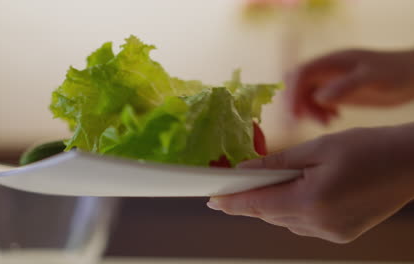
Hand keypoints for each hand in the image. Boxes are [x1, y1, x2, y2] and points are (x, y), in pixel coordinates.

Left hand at [207, 123, 413, 242]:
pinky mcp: (341, 234)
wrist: (411, 163)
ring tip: (267, 184)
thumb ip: (277, 163)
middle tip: (234, 186)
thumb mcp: (316, 148)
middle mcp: (319, 224)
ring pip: (285, 221)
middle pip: (269, 214)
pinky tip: (294, 192)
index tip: (211, 199)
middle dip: (250, 200)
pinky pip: (303, 224)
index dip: (231, 201)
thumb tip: (246, 171)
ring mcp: (332, 233)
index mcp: (311, 201)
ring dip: (271, 204)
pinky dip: (291, 210)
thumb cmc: (367, 147)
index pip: (258, 204)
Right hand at [287, 49, 413, 123]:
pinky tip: (332, 119)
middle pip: (297, 85)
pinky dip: (318, 112)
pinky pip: (316, 102)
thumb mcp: (373, 78)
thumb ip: (346, 86)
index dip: (291, 92)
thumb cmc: (396, 73)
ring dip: (308, 111)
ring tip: (325, 122)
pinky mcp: (337, 93)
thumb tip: (319, 97)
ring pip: (305, 96)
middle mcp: (327, 70)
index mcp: (331, 62)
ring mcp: (331, 82)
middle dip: (295, 103)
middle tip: (301, 122)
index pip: (300, 74)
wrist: (412, 77)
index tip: (293, 114)